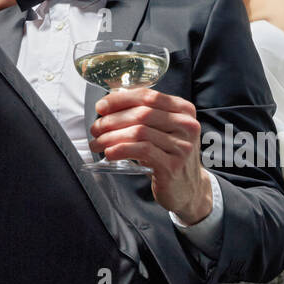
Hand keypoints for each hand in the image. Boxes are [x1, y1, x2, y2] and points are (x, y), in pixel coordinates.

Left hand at [88, 87, 211, 222]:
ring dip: (112, 137)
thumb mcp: (162, 131)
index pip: (149, 96)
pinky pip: (142, 151)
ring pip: (139, 132)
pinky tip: (109, 153)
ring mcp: (182, 146)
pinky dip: (121, 150)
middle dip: (112, 120)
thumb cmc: (168, 156)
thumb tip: (109, 107)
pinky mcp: (173, 165)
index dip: (121, 99)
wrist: (187, 188)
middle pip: (142, 113)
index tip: (101, 107)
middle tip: (96, 128)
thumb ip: (144, 116)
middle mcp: (187, 125)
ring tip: (98, 143)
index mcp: (183, 110)